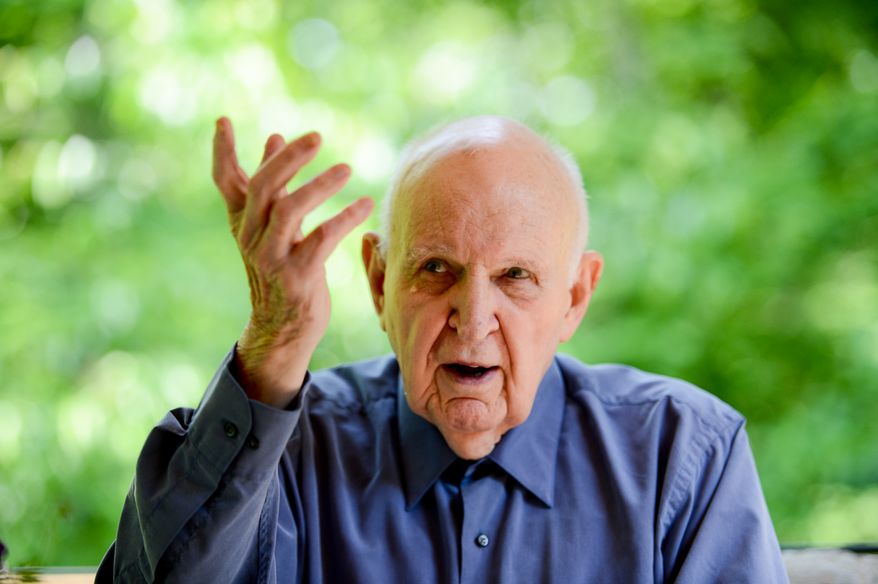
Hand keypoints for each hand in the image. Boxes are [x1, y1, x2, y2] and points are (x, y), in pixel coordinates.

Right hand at [212, 117, 373, 407]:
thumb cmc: (281, 269)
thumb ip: (274, 186)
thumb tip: (274, 139)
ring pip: (289, 211)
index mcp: (242, 222)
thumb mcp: (272, 226)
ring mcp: (271, 258)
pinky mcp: (297, 277)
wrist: (282, 327)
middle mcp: (251, 238)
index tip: (223, 120)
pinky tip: (364, 205)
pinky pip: (321, 240)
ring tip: (347, 169)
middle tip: (317, 137)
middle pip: (264, 188)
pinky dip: (343, 219)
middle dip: (289, 159)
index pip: (225, 181)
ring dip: (320, 186)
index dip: (221, 151)